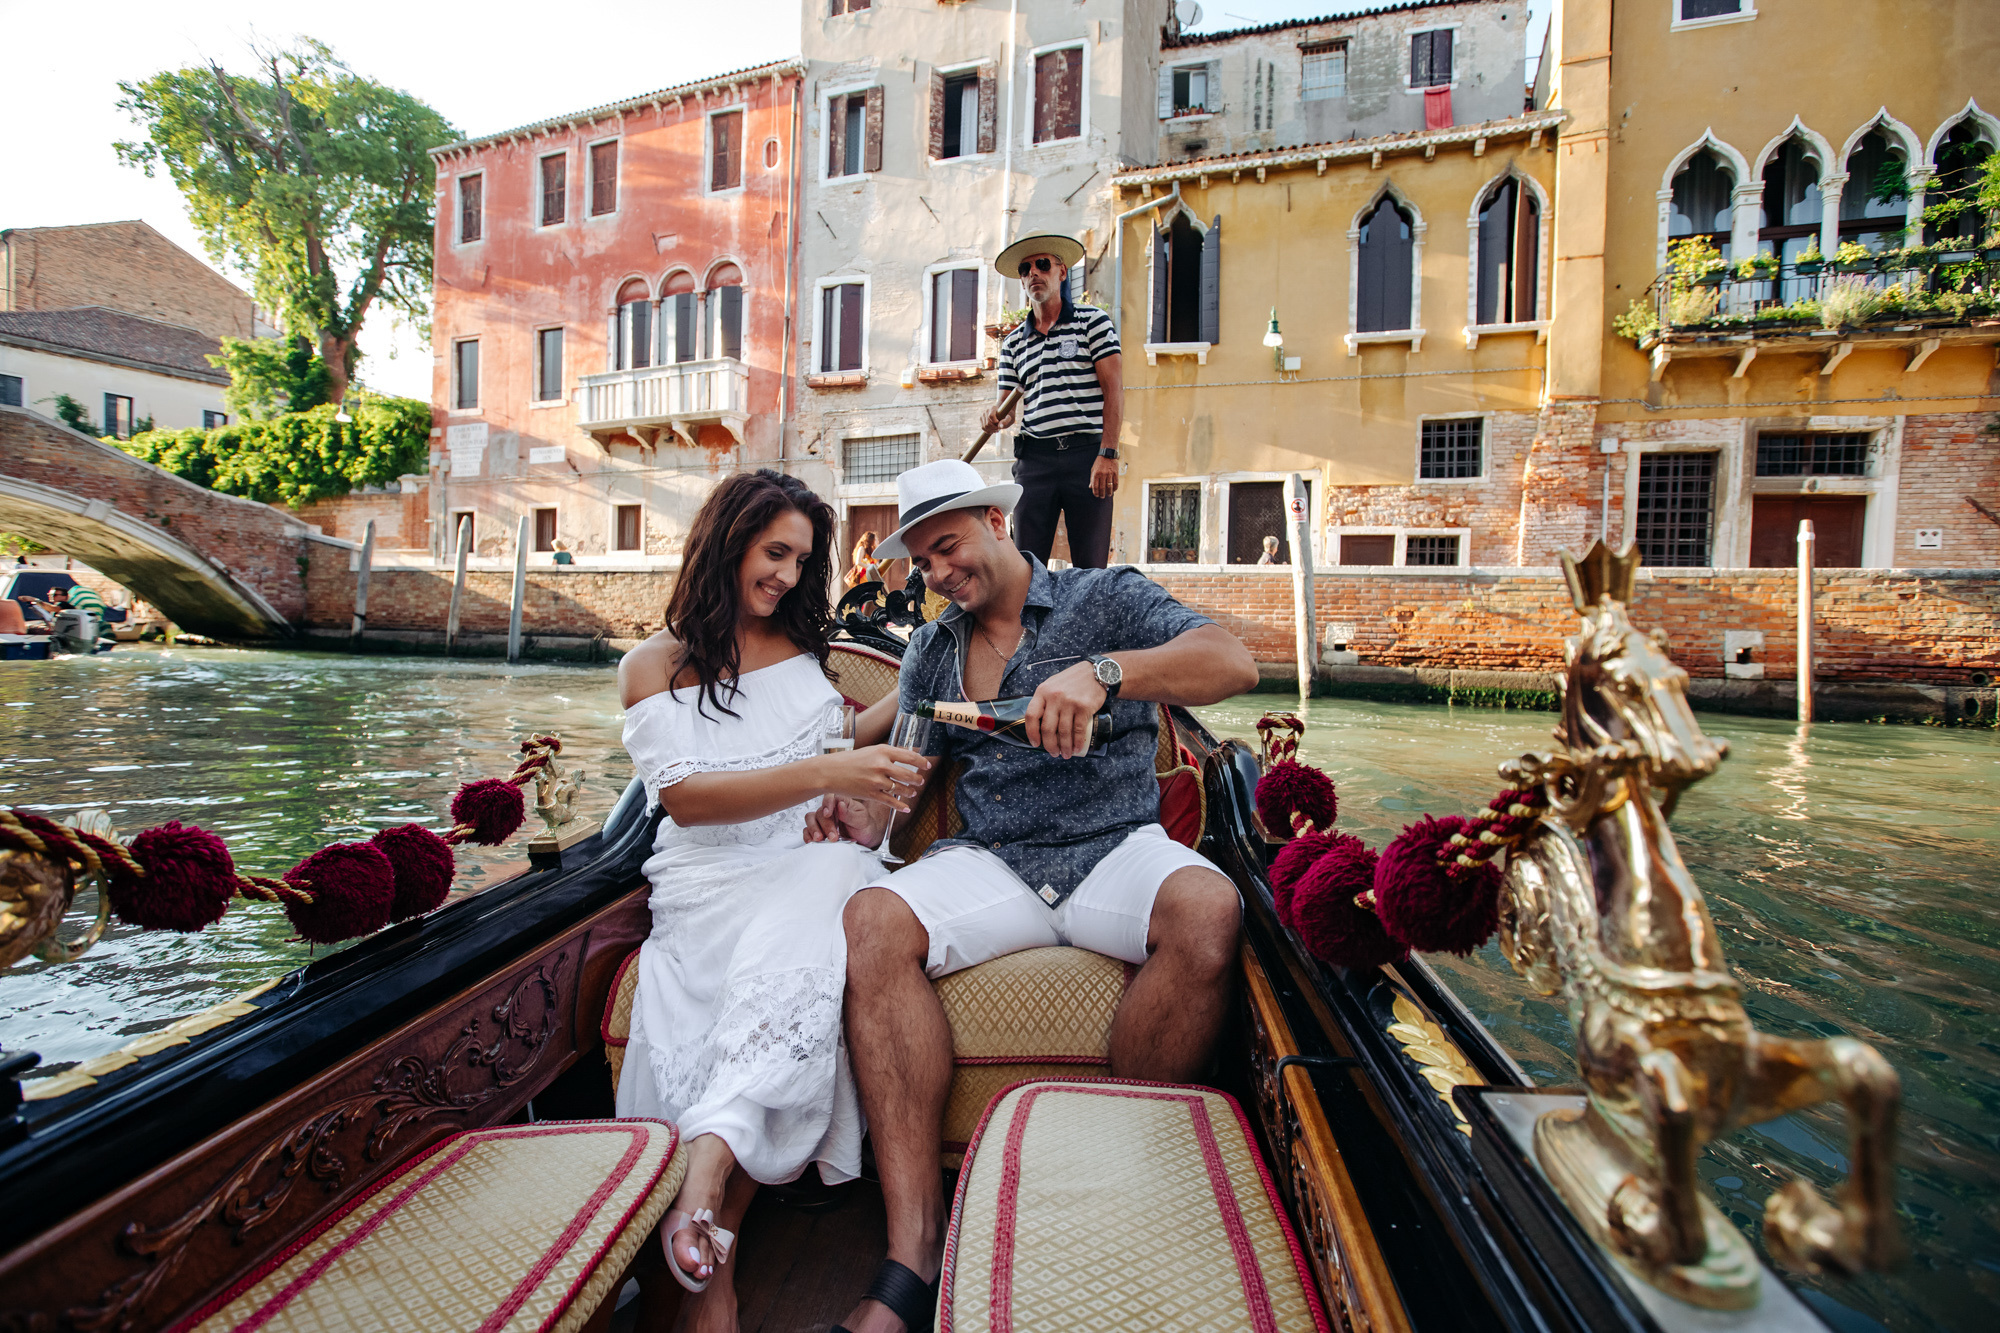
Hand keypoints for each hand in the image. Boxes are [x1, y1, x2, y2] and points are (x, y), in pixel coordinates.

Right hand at [804, 795, 888, 846]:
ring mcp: (823, 820)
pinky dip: (808, 835)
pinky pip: (807, 830)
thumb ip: (850, 814)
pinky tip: (812, 841)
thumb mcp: (861, 820)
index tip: (828, 814)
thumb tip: (840, 804)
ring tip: (820, 839)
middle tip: (833, 836)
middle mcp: (830, 809)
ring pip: (810, 819)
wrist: (865, 838)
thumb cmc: (864, 825)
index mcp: (841, 801)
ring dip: (813, 829)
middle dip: (825, 825)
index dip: (827, 803)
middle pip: (820, 812)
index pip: (830, 797)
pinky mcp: (819, 830)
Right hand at [815, 744, 930, 811]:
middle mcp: (881, 765)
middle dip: (917, 779)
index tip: (926, 765)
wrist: (829, 772)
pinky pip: (891, 801)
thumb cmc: (849, 760)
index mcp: (882, 751)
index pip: (909, 755)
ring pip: (901, 788)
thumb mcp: (870, 751)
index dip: (921, 761)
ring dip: (910, 791)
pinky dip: (900, 806)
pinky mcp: (871, 794)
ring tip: (912, 792)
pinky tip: (906, 807)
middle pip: (908, 774)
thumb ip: (887, 754)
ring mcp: (876, 781)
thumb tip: (905, 757)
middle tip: (920, 781)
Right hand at [980, 402, 1016, 433]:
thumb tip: (1000, 426)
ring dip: (991, 430)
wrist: (1002, 415)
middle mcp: (987, 411)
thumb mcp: (1009, 418)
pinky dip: (988, 431)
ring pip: (985, 426)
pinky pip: (983, 428)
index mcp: (993, 408)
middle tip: (999, 428)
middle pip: (988, 423)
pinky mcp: (981, 419)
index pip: (991, 416)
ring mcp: (983, 415)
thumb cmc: (1006, 416)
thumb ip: (1006, 421)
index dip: (994, 421)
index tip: (998, 423)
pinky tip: (993, 430)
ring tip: (996, 429)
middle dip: (994, 428)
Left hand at [1023, 661, 1107, 758]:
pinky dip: (1077, 742)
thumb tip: (1038, 723)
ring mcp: (1069, 702)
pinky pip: (1078, 730)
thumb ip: (1045, 700)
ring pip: (1063, 732)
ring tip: (1065, 754)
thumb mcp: (1053, 684)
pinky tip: (1076, 748)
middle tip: (1053, 753)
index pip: (1031, 715)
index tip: (1036, 743)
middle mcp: (1054, 697)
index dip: (1032, 733)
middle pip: (1047, 728)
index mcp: (1043, 691)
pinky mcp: (1083, 707)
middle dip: (1050, 745)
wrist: (1097, 672)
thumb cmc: (1073, 681)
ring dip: (1064, 747)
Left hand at [1089, 455, 1117, 498]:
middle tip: (1102, 497)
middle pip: (1102, 488)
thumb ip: (1092, 479)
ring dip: (1109, 492)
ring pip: (1109, 486)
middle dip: (1102, 494)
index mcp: (1095, 474)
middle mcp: (1102, 474)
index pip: (1095, 486)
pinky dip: (1115, 488)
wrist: (1107, 454)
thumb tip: (1090, 487)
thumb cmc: (1099, 463)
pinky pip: (1115, 483)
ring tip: (1109, 495)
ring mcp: (1109, 474)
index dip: (1095, 493)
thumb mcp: (1093, 470)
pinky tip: (1114, 490)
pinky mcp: (1115, 473)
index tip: (1097, 495)